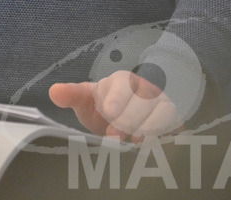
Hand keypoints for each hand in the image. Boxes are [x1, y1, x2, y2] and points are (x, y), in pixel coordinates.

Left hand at [49, 70, 181, 140]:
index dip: (117, 100)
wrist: (125, 124)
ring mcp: (162, 105)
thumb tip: (54, 91)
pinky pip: (176, 128)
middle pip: (143, 100)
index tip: (109, 114)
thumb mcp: (86, 103)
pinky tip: (153, 148)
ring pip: (163, 113)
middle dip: (129, 119)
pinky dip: (166, 138)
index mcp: (122, 81)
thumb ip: (72, 96)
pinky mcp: (174, 123)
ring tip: (134, 142)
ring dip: (148, 129)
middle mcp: (145, 89)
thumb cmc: (104, 110)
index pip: (123, 84)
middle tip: (116, 136)